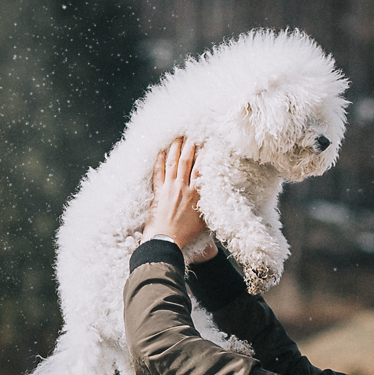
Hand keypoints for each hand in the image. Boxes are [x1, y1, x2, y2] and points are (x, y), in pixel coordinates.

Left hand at [144, 137, 214, 258]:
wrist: (166, 240)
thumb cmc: (186, 234)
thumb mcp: (205, 220)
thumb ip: (209, 204)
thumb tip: (216, 196)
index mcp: (196, 194)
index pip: (201, 168)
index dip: (204, 155)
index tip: (207, 143)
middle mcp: (183, 188)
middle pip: (186, 161)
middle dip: (189, 146)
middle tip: (192, 134)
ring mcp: (169, 189)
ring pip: (172, 163)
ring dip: (175, 149)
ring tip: (177, 137)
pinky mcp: (158, 193)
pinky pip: (158, 173)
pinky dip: (159, 161)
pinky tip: (161, 152)